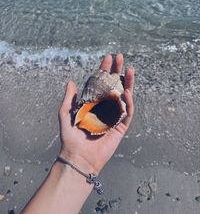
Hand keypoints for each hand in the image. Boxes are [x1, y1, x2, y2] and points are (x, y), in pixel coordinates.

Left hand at [58, 54, 134, 174]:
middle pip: (114, 85)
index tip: (108, 58)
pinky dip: (128, 102)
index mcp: (93, 102)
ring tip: (129, 69)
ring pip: (124, 96)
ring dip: (127, 83)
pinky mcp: (120, 127)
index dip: (104, 70)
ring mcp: (114, 116)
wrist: (78, 157)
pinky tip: (126, 91)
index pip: (100, 83)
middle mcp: (104, 107)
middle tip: (120, 57)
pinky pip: (127, 112)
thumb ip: (69, 98)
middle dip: (117, 71)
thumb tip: (71, 81)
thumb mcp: (65, 114)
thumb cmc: (70, 136)